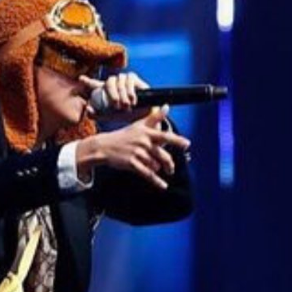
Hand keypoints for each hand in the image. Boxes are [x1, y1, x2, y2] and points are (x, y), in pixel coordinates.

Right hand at [76, 105, 190, 189]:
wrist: (104, 146)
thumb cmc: (123, 136)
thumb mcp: (138, 125)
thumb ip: (155, 117)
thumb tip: (167, 106)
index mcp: (147, 133)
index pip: (165, 136)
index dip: (177, 141)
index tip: (187, 144)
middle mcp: (144, 143)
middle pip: (163, 155)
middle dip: (169, 164)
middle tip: (170, 169)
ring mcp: (138, 154)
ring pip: (155, 166)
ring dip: (157, 169)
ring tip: (154, 169)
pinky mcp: (132, 164)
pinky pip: (148, 174)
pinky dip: (156, 181)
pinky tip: (163, 186)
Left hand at [79, 72, 153, 121]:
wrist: (140, 114)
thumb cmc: (123, 115)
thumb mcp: (107, 116)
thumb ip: (95, 114)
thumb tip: (87, 107)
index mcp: (103, 91)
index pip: (93, 84)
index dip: (87, 81)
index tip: (80, 79)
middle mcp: (112, 83)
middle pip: (108, 83)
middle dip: (112, 95)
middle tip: (116, 106)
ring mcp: (122, 79)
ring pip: (120, 83)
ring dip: (123, 96)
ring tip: (126, 106)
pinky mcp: (132, 77)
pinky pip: (129, 81)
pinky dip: (131, 92)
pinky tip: (133, 100)